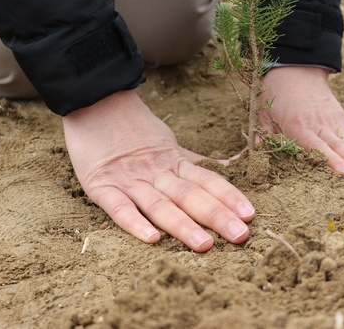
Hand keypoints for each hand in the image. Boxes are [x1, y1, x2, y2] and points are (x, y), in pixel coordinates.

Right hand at [62, 90, 254, 251]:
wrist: (94, 98)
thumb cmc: (134, 126)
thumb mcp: (169, 142)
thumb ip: (193, 163)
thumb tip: (226, 171)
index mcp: (173, 160)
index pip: (207, 180)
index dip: (229, 196)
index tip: (250, 214)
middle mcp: (155, 172)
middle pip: (190, 195)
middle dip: (216, 216)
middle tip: (240, 235)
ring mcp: (128, 180)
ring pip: (160, 205)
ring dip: (183, 226)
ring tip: (205, 245)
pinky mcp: (100, 186)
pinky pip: (119, 208)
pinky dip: (135, 223)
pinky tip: (152, 239)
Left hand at [258, 66, 343, 179]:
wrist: (292, 68)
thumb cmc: (273, 97)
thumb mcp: (261, 117)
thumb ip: (260, 141)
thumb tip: (242, 163)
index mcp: (298, 127)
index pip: (317, 148)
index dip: (333, 162)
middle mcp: (321, 126)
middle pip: (342, 148)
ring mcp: (336, 123)